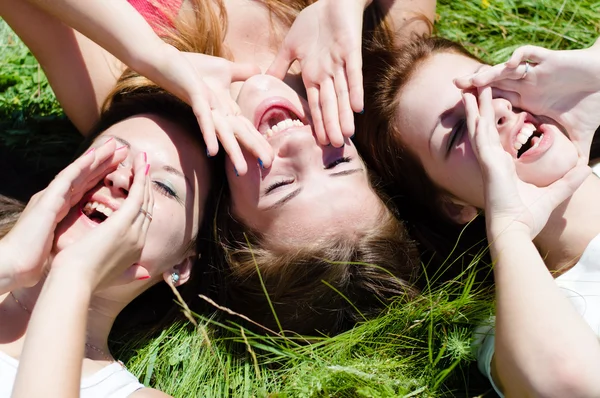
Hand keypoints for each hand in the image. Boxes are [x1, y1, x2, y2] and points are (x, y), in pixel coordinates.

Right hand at [0, 139, 126, 288]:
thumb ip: (78, 241)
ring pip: (78, 172)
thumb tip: (96, 247)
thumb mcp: (61, 246)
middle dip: (104, 162)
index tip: (123, 168)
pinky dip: (80, 166)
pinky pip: (66, 178)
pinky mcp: (47, 200)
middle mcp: (56, 199)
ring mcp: (50, 197)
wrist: (13, 266)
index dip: (103, 176)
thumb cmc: (34, 262)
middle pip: (85, 176)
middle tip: (124, 149)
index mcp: (61, 209)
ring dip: (96, 157)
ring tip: (113, 144)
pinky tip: (94, 156)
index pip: (87, 188)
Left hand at [50, 152, 152, 291]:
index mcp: (136, 250)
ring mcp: (134, 231)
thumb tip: (148, 273)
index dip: (141, 201)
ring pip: (144, 198)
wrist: (75, 283)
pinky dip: (139, 179)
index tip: (138, 187)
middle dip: (145, 186)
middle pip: (148, 207)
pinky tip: (138, 165)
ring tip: (141, 160)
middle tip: (142, 166)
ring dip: (144, 178)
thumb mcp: (113, 275)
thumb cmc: (85, 280)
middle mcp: (140, 239)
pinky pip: (137, 195)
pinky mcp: (124, 223)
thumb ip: (131, 272)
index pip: (142, 220)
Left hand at [181, 52, 272, 173]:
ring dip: (232, 152)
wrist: (164, 61)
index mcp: (225, 109)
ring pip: (223, 133)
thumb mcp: (224, 70)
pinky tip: (212, 151)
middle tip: (268, 166)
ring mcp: (206, 107)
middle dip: (254, 150)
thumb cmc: (192, 68)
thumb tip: (261, 71)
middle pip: (239, 134)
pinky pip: (203, 118)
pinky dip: (209, 134)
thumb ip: (243, 72)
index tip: (272, 157)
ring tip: (242, 171)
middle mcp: (217, 113)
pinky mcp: (195, 96)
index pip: (246, 127)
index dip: (260, 141)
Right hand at [267, 0, 366, 146]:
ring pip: (342, 93)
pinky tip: (358, 106)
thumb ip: (280, 65)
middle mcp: (327, 73)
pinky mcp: (351, 50)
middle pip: (330, 104)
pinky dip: (355, 88)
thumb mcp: (291, 46)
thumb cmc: (313, 23)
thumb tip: (263, 81)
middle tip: (335, 146)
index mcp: (313, 74)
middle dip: (332, 125)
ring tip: (346, 134)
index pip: (316, 103)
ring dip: (344, 114)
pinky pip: (354, 72)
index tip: (320, 142)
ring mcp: (340, 63)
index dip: (318, 122)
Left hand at [455, 40, 599, 159]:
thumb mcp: (579, 131)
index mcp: (530, 100)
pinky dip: (518, 57)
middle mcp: (529, 84)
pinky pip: (529, 54)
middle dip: (476, 86)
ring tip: (473, 80)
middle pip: (495, 84)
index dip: (482, 107)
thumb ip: (573, 151)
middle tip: (455, 87)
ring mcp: (537, 71)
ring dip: (490, 73)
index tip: (465, 115)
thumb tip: (577, 173)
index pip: (499, 103)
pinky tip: (508, 63)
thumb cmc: (594, 102)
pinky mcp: (550, 59)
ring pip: (506, 70)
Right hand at [463, 87, 590, 237]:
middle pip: (485, 126)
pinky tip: (471, 99)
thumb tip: (584, 168)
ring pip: (479, 124)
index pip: (496, 137)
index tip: (495, 106)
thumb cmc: (528, 217)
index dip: (494, 120)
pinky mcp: (488, 160)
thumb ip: (568, 180)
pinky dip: (475, 114)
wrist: (515, 230)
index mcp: (502, 166)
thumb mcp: (554, 193)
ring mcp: (488, 159)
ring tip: (470, 85)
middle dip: (482, 106)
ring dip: (476, 103)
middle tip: (477, 87)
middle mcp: (492, 160)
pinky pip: (480, 132)